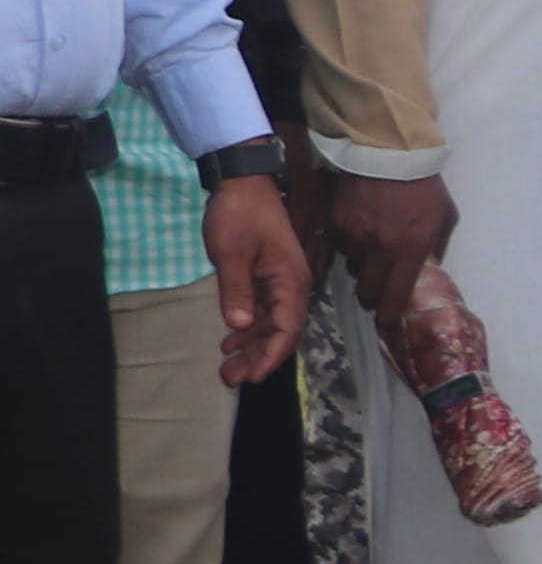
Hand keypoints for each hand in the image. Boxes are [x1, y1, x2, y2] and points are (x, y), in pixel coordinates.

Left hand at [200, 174, 306, 389]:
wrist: (243, 183)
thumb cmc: (239, 215)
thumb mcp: (232, 252)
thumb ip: (236, 289)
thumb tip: (238, 326)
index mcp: (290, 281)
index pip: (287, 328)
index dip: (271, 355)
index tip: (252, 377)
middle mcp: (291, 286)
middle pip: (280, 332)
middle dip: (258, 358)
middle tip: (231, 379)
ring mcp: (279, 283)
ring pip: (269, 325)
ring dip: (251, 348)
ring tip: (227, 369)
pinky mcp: (265, 278)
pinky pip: (260, 312)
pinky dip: (247, 330)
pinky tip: (229, 342)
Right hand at [315, 164, 452, 317]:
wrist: (389, 153)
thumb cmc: (424, 186)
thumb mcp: (445, 217)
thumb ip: (437, 247)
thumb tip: (430, 268)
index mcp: (410, 250)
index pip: (395, 296)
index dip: (389, 315)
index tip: (387, 322)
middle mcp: (379, 249)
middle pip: (368, 289)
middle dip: (373, 294)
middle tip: (379, 288)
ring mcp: (354, 236)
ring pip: (352, 268)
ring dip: (362, 267)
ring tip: (373, 250)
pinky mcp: (336, 223)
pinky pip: (339, 247)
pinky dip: (348, 247)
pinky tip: (358, 233)